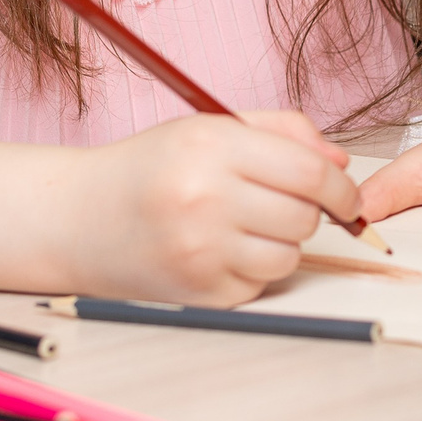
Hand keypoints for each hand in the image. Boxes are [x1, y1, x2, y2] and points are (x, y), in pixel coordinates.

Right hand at [77, 110, 364, 307]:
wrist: (76, 219)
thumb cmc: (150, 168)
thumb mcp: (208, 128)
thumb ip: (283, 132)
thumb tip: (340, 163)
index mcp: (210, 148)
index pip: (309, 172)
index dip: (341, 187)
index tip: (345, 195)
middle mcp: (204, 200)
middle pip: (304, 217)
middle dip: (310, 213)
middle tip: (283, 204)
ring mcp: (199, 252)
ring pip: (289, 256)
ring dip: (283, 243)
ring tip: (246, 226)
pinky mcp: (197, 292)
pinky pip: (260, 284)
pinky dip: (254, 269)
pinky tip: (221, 250)